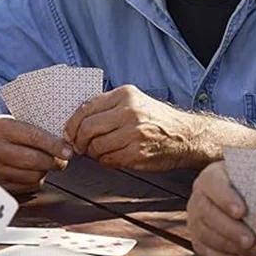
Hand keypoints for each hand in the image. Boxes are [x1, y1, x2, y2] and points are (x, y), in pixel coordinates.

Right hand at [0, 115, 70, 194]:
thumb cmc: (0, 133)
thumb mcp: (13, 123)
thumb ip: (35, 130)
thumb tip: (64, 143)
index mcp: (2, 128)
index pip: (35, 137)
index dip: (55, 146)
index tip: (68, 151)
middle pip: (36, 160)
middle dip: (55, 161)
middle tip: (61, 160)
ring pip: (33, 176)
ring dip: (45, 171)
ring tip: (44, 164)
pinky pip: (26, 187)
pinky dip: (35, 181)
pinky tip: (32, 172)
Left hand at [64, 85, 198, 170]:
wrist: (185, 136)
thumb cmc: (157, 120)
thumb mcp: (135, 102)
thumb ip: (108, 107)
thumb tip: (76, 121)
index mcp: (125, 95)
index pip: (86, 108)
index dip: (72, 124)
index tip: (69, 133)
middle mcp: (130, 111)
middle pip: (87, 128)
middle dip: (79, 141)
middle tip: (80, 146)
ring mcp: (134, 133)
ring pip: (96, 146)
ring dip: (93, 153)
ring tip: (100, 152)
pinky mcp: (138, 153)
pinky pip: (108, 160)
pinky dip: (105, 161)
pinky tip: (113, 157)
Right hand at [187, 161, 255, 255]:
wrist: (244, 200)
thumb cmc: (252, 188)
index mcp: (212, 177)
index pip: (213, 184)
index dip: (225, 198)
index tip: (241, 211)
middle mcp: (199, 196)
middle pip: (207, 212)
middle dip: (229, 229)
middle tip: (250, 240)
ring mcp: (196, 218)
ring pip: (204, 233)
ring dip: (228, 245)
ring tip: (251, 251)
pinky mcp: (198, 238)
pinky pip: (205, 250)